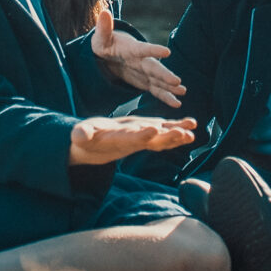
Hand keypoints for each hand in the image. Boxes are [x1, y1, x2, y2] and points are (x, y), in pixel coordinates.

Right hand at [68, 115, 197, 165]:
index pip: (132, 138)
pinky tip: (191, 125)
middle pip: (153, 142)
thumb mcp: (81, 134)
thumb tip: (77, 135)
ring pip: (162, 138)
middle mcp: (134, 141)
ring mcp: (142, 138)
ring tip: (192, 133)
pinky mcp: (147, 132)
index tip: (155, 130)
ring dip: (178, 136)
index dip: (143, 135)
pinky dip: (178, 128)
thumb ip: (81, 133)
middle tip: (184, 135)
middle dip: (169, 139)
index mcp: (119, 140)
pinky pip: (164, 132)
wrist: (96, 146)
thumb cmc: (86, 138)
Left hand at [92, 8, 185, 107]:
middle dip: (165, 75)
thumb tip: (104, 11)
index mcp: (132, 49)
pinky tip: (177, 104)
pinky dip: (166, 97)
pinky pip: (156, 91)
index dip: (154, 50)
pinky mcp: (145, 82)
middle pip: (155, 68)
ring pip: (159, 80)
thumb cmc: (106, 44)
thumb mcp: (102, 38)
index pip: (144, 49)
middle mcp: (142, 61)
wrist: (112, 53)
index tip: (167, 52)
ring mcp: (145, 72)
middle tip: (178, 81)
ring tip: (183, 91)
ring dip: (170, 87)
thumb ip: (104, 28)